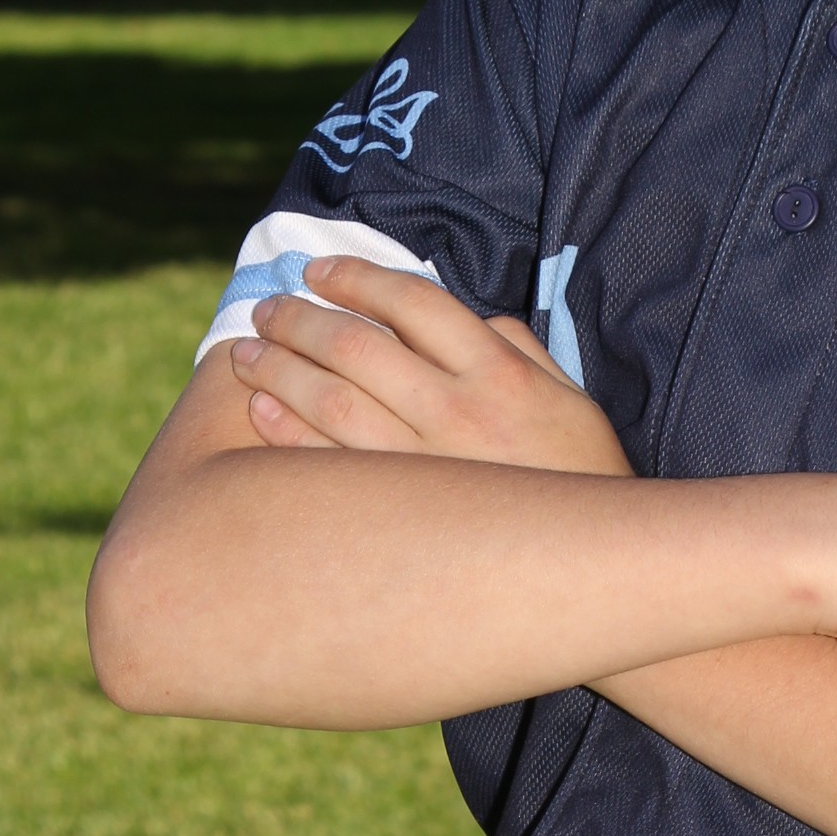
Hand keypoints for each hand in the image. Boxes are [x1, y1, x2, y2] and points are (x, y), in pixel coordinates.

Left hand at [229, 258, 631, 476]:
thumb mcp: (568, 395)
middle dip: (301, 319)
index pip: (413, 302)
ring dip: (280, 369)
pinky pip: (329, 463)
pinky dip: (287, 431)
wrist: (589, 565)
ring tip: (247, 351)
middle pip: (358, 347)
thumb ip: (517, 346)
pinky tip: (261, 409)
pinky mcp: (402, 514)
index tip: (319, 270)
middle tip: (267, 308)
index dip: (357, 278)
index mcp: (499, 372)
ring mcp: (425, 466)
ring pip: (332, 401)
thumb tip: (465, 317)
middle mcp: (458, 411)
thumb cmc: (578, 473)